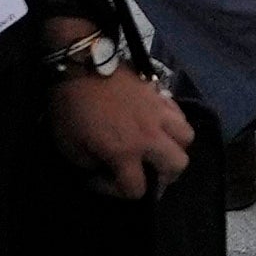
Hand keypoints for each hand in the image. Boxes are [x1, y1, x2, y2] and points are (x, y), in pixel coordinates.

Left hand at [52, 47, 196, 196]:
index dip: (117, 191)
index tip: (100, 178)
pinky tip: (158, 122)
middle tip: (145, 171)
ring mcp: (159, 113)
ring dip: (174, 147)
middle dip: (163, 175)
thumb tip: (103, 166)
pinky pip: (180, 113)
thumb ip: (90, 164)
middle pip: (177, 166)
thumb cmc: (71, 107)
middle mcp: (149, 136)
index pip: (136, 189)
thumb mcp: (68, 145)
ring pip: (187, 138)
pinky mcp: (160, 94)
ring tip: (158, 147)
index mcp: (125, 152)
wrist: (81, 63)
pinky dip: (174, 122)